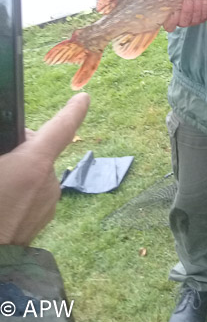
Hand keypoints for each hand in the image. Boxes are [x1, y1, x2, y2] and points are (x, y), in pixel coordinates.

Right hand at [0, 93, 89, 245]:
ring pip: (33, 176)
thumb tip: (11, 151)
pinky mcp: (39, 224)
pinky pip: (30, 197)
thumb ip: (6, 149)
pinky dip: (18, 195)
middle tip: (0, 161)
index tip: (84, 98)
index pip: (62, 126)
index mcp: (34, 163)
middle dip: (20, 150)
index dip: (73, 110)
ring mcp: (46, 206)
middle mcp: (48, 182)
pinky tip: (0, 205)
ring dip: (17, 175)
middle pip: (38, 152)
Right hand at [143, 0, 206, 30]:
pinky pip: (205, 17)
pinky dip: (205, 9)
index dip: (172, 21)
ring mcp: (192, 19)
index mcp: (170, 17)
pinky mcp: (202, 16)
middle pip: (184, 23)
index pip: (169, 26)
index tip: (174, 11)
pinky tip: (205, 0)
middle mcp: (181, 20)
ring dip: (197, 9)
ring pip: (195, 20)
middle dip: (187, 11)